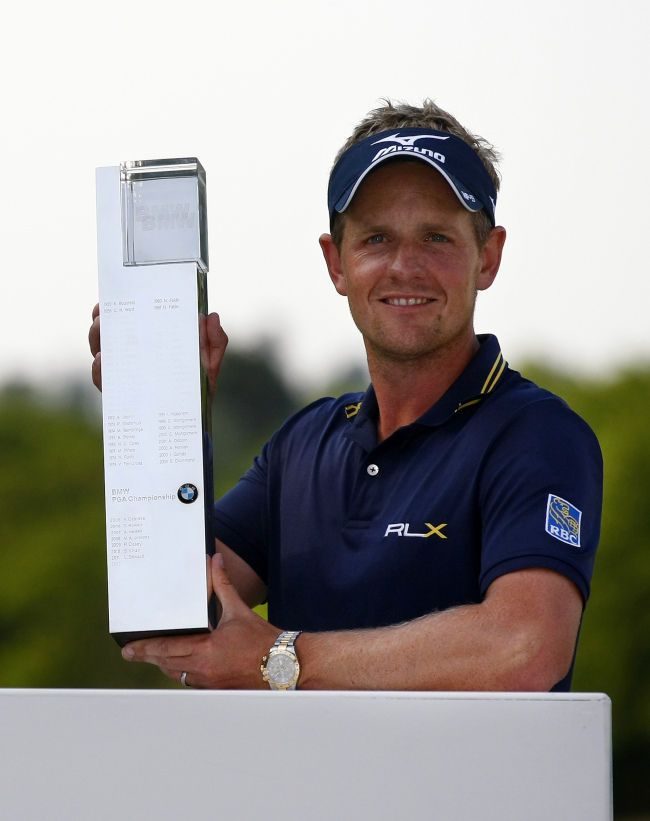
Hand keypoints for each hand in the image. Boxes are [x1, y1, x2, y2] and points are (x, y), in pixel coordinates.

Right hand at [88, 305, 227, 398]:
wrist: (193, 425)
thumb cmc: (199, 391)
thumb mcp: (209, 364)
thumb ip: (214, 342)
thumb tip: (210, 316)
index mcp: (150, 345)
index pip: (127, 323)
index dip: (114, 310)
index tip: (109, 300)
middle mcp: (133, 359)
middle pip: (107, 335)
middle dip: (101, 322)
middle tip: (102, 315)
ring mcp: (125, 377)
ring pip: (100, 354)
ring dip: (96, 340)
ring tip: (101, 330)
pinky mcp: (121, 396)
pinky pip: (104, 382)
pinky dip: (100, 371)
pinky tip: (102, 361)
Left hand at [121, 554, 280, 688]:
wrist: (282, 664)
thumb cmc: (261, 640)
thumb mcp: (239, 610)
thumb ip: (222, 585)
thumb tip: (214, 562)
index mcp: (206, 650)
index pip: (166, 649)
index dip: (145, 649)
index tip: (129, 649)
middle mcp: (204, 669)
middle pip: (166, 664)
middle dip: (147, 658)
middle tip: (131, 654)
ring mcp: (209, 682)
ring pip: (176, 675)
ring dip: (164, 666)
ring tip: (152, 658)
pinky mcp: (216, 689)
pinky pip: (190, 682)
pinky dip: (181, 673)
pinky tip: (179, 667)